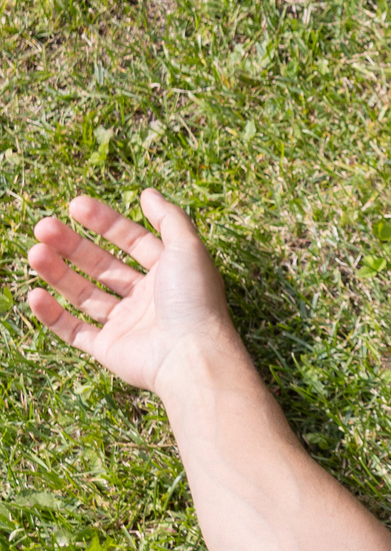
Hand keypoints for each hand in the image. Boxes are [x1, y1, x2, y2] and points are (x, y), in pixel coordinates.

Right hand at [25, 191, 240, 396]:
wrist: (193, 357)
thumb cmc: (195, 301)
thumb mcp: (188, 249)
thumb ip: (170, 219)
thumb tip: (147, 193)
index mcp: (169, 275)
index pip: (133, 242)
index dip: (106, 223)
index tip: (75, 205)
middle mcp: (148, 299)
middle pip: (102, 266)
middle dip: (72, 246)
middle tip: (44, 227)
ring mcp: (128, 326)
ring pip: (84, 294)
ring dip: (58, 272)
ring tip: (35, 252)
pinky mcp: (110, 350)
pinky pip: (74, 331)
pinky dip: (53, 315)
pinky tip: (35, 294)